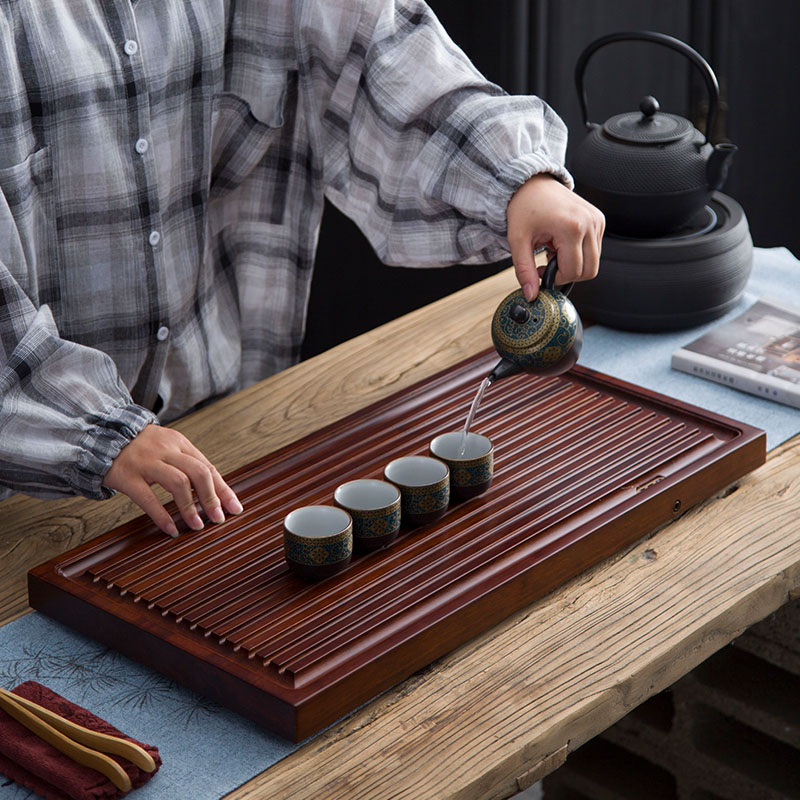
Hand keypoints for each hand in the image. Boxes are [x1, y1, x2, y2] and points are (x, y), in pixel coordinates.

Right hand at [104, 424, 242, 536]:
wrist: (101, 433)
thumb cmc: (140, 446)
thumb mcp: (167, 446)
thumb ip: (187, 463)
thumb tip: (213, 490)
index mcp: (179, 442)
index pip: (208, 467)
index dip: (223, 489)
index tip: (234, 507)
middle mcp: (166, 449)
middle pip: (199, 473)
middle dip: (212, 498)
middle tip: (218, 518)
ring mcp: (146, 461)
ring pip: (178, 482)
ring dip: (191, 507)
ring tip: (197, 526)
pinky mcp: (127, 475)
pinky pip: (148, 498)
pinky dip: (162, 515)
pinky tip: (170, 529)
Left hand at [506, 173, 604, 299]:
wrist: (532, 183)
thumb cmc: (525, 207)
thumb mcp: (518, 241)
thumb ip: (524, 271)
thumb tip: (531, 295)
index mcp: (572, 227)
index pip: (574, 272)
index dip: (556, 278)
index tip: (540, 269)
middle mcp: (589, 223)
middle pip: (589, 271)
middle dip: (568, 274)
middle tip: (548, 262)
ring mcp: (597, 220)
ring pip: (594, 262)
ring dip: (573, 263)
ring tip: (554, 249)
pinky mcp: (599, 220)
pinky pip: (594, 250)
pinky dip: (579, 253)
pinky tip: (562, 242)